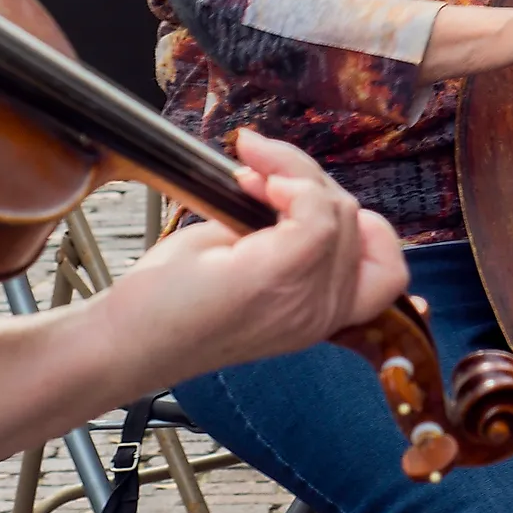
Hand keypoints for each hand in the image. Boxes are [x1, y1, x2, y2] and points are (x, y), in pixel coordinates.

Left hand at [98, 131, 404, 374]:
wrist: (125, 340)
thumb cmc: (174, 303)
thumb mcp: (247, 264)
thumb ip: (288, 235)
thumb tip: (297, 180)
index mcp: (321, 315)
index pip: (388, 274)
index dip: (371, 231)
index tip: (314, 204)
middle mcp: (324, 314)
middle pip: (358, 220)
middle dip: (310, 179)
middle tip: (256, 171)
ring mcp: (306, 301)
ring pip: (339, 208)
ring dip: (293, 173)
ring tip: (247, 176)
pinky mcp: (277, 278)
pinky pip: (319, 213)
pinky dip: (290, 181)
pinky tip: (252, 182)